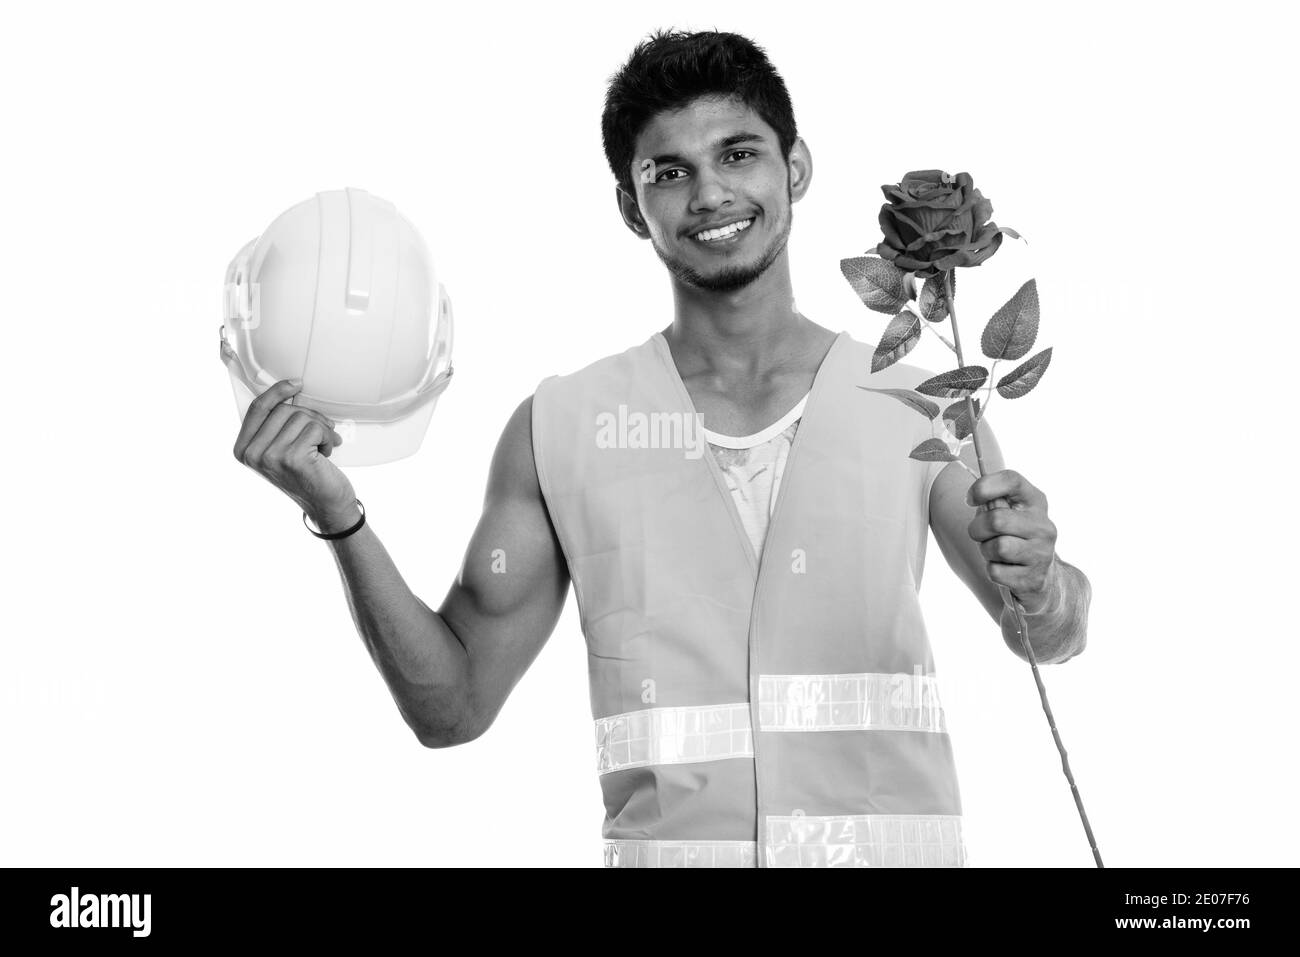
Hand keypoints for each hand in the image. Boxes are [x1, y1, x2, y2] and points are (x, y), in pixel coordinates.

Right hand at [232, 378, 357, 527]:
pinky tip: (327, 452)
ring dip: (321, 429)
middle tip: (322, 432)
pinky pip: (315, 428)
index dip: (277, 391)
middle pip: (283, 410)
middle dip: (309, 416)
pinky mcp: (292, 458)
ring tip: (323, 446)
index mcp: (243, 450)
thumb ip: (275, 427)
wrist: (325, 505)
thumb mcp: (281, 450)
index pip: (257, 408)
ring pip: (300, 417)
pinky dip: (328, 438)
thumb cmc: (306, 475)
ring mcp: (270, 456)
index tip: (297, 384)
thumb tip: (288, 393)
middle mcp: (252, 454)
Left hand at [965, 469, 1058, 613]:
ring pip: (997, 547)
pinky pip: (996, 571)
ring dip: (986, 551)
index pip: (1012, 480)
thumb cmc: (1015, 538)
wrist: (1040, 578)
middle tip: (980, 534)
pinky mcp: (1034, 578)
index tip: (971, 499)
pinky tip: (1004, 568)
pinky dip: (992, 570)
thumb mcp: (1009, 513)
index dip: (984, 486)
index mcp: (1035, 502)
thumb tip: (977, 497)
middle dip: (977, 529)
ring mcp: (1042, 553)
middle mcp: (1043, 526)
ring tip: (995, 552)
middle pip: (996, 520)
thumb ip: (994, 501)